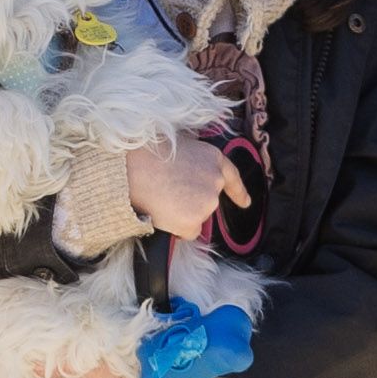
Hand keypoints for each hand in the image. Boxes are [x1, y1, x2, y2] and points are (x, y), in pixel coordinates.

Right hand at [124, 134, 246, 238]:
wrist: (131, 167)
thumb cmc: (146, 153)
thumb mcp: (179, 145)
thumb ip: (193, 163)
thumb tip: (189, 177)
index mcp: (212, 158)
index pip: (231, 178)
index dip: (238, 192)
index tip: (246, 203)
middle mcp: (215, 180)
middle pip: (207, 202)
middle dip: (190, 202)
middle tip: (166, 190)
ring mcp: (207, 201)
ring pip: (196, 218)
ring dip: (180, 214)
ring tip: (160, 197)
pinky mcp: (194, 220)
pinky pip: (186, 232)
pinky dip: (175, 227)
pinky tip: (162, 212)